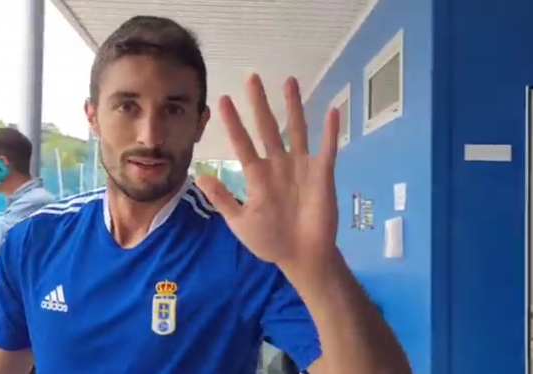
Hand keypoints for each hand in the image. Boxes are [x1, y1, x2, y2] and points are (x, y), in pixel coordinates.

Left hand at [197, 75, 339, 271]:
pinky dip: (330, 131)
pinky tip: (333, 111)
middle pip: (268, 128)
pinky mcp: (322, 174)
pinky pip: (327, 149)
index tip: (222, 101)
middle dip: (260, 104)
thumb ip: (222, 198)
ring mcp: (301, 167)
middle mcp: (279, 165)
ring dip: (293, 106)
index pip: (243, 143)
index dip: (233, 123)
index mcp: (258, 175)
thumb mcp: (240, 221)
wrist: (302, 256)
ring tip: (289, 81)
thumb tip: (199, 175)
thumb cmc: (270, 240)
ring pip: (297, 130)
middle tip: (252, 78)